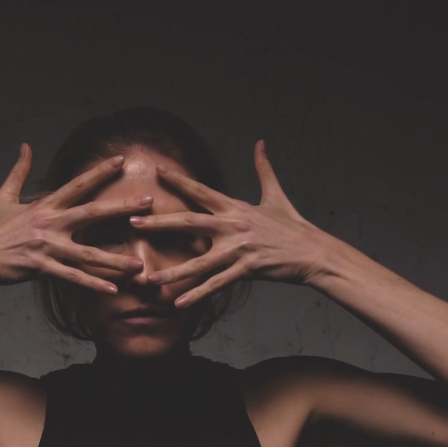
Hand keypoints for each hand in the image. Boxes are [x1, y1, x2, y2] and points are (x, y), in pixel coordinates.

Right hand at [0, 144, 151, 292]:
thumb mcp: (3, 196)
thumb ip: (18, 171)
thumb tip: (25, 147)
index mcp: (44, 205)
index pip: (77, 184)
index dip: (100, 172)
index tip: (122, 161)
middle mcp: (49, 223)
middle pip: (92, 213)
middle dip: (122, 208)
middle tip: (148, 202)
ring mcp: (47, 246)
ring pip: (88, 253)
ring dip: (115, 259)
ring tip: (140, 263)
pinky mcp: (41, 267)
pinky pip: (72, 278)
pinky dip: (93, 284)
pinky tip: (112, 290)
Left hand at [129, 140, 336, 306]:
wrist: (314, 252)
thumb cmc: (293, 226)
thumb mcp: (276, 195)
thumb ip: (264, 169)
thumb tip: (260, 144)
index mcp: (236, 207)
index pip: (201, 191)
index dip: (178, 180)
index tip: (157, 171)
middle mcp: (233, 225)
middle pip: (190, 222)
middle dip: (160, 223)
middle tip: (133, 224)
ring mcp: (239, 249)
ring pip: (199, 262)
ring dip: (173, 270)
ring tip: (149, 277)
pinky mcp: (247, 269)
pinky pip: (217, 284)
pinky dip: (198, 293)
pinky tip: (180, 302)